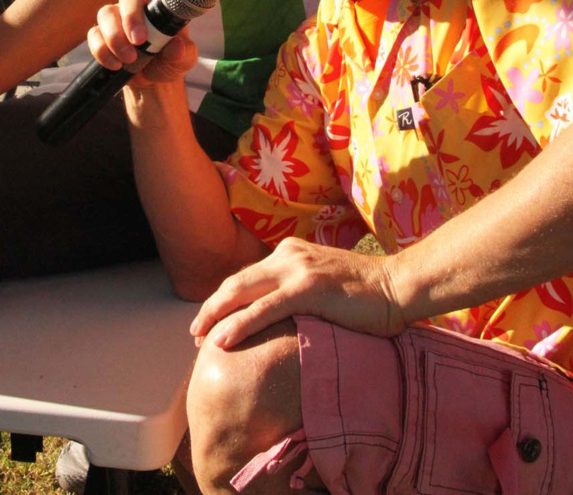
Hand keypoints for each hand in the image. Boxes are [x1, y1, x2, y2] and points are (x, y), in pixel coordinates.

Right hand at [87, 0, 198, 87]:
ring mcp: (116, 18)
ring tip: (130, 58)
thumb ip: (183, 53)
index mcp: (160, 2)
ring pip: (106, 14)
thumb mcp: (183, 59)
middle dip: (131, 16)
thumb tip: (176, 47)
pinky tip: (115, 64)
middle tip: (139, 40)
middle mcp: (137, 4)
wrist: (151, 82)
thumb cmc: (171, 59)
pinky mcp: (101, 35)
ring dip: (115, 37)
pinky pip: (94, 35)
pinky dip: (102, 50)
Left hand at [189, 236, 406, 348]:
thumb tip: (282, 317)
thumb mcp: (324, 286)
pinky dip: (240, 324)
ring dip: (216, 316)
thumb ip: (301, 292)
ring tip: (199, 338)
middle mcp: (288, 256)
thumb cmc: (368, 295)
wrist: (399, 286)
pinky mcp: (308, 289)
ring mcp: (298, 270)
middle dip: (212, 308)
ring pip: (243, 293)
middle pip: (236, 282)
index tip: (210, 322)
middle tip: (195, 333)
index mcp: (290, 253)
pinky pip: (265, 309)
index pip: (247, 277)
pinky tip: (223, 340)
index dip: (224, 300)